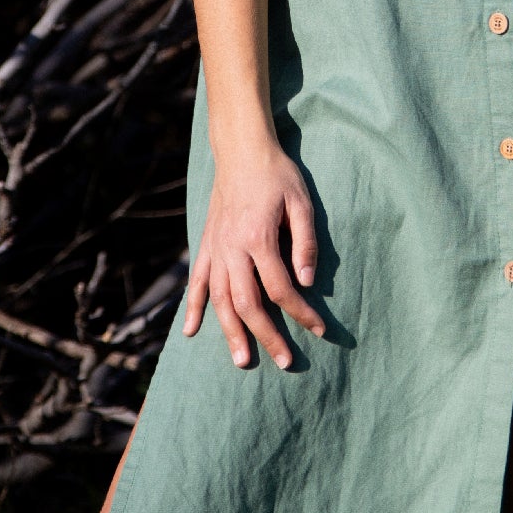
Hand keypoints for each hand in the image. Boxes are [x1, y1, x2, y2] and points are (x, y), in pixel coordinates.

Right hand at [184, 137, 323, 368]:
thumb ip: (304, 242)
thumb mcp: (301, 203)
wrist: (241, 151)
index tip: (320, 330)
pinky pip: (198, 281)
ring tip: (242, 360)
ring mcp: (215, 248)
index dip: (301, 313)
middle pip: (248, 303)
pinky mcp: (206, 244)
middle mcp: (232, 248)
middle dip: (267, 336)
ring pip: (220, 300)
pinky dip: (193, 307)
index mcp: (258, 238)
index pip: (281, 288)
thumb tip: (308, 281)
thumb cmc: (277, 175)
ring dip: (230, 332)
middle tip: (285, 362)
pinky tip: (192, 331)